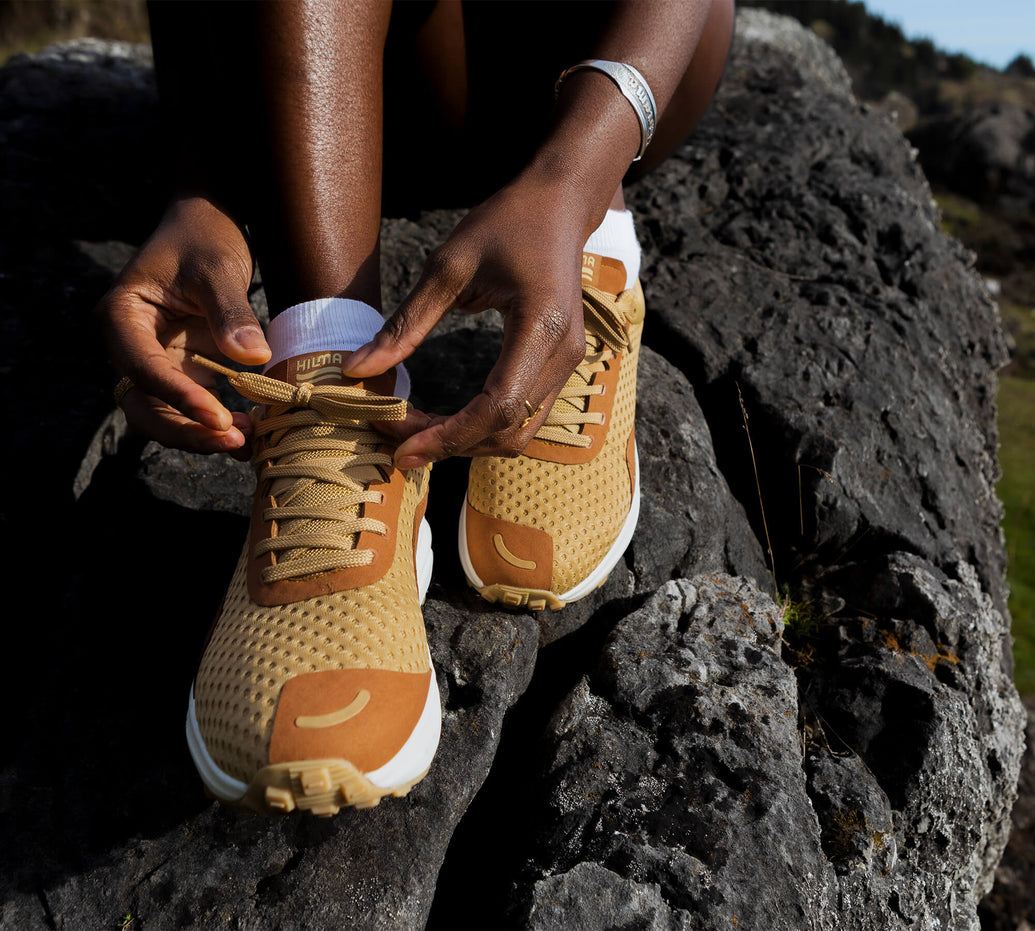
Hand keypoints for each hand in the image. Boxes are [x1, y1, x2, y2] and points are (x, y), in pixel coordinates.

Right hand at [96, 196, 270, 459]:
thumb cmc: (204, 237)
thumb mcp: (217, 268)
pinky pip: (193, 408)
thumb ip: (231, 312)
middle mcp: (131, 346)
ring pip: (165, 415)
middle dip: (185, 431)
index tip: (220, 418)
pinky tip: (252, 434)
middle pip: (144, 405)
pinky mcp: (183, 370)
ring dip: (201, 435)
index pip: (143, 369)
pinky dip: (217, 425)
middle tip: (234, 442)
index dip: (178, 398)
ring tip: (248, 442)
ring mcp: (156, 361)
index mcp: (122, 317)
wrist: (208, 225)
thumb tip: (253, 358)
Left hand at [344, 175, 589, 466]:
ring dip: (466, 441)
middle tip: (396, 435)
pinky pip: (522, 415)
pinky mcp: (560, 366)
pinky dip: (482, 427)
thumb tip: (354, 371)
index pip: (497, 406)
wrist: (559, 205)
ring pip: (518, 432)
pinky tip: (444, 418)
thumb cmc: (505, 223)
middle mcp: (563, 354)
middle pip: (508, 430)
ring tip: (415, 428)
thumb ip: (403, 325)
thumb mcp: (447, 266)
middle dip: (450, 443)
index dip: (449, 436)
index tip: (402, 447)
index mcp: (540, 326)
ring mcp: (567, 364)